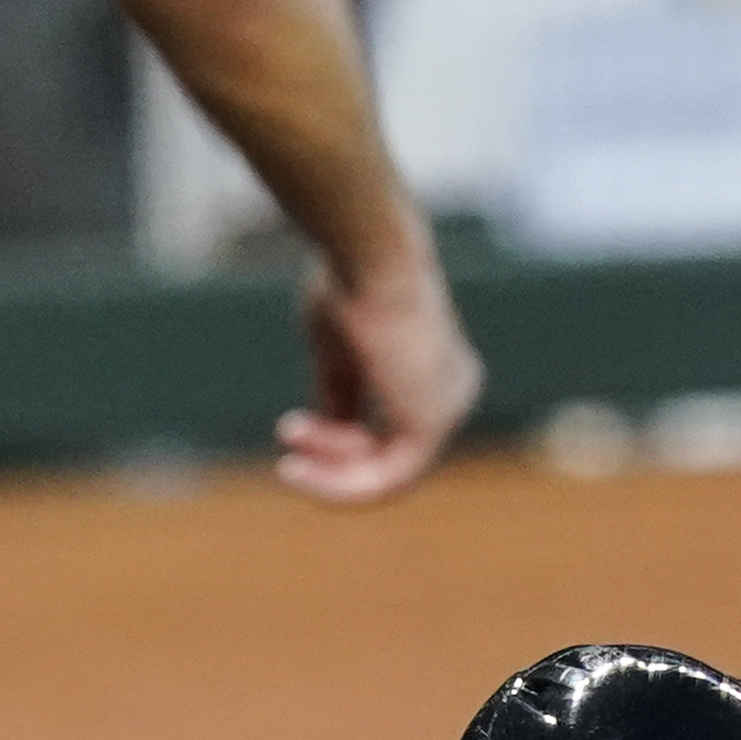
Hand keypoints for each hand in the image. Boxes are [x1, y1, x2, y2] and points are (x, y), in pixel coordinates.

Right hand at [275, 255, 480, 504]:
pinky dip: (339, 483)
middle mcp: (453, 394)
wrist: (368, 256)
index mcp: (438, 372)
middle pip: (389, 457)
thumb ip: (340, 393)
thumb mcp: (338, 350)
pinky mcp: (431, 425)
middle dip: (331, 457)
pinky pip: (385, 481)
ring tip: (290, 444)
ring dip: (329, 472)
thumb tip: (326, 430)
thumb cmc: (349, 283)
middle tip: (287, 441)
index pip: (389, 432)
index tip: (290, 427)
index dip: (335, 440)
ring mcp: (449, 412)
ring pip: (385, 476)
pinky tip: (299, 468)